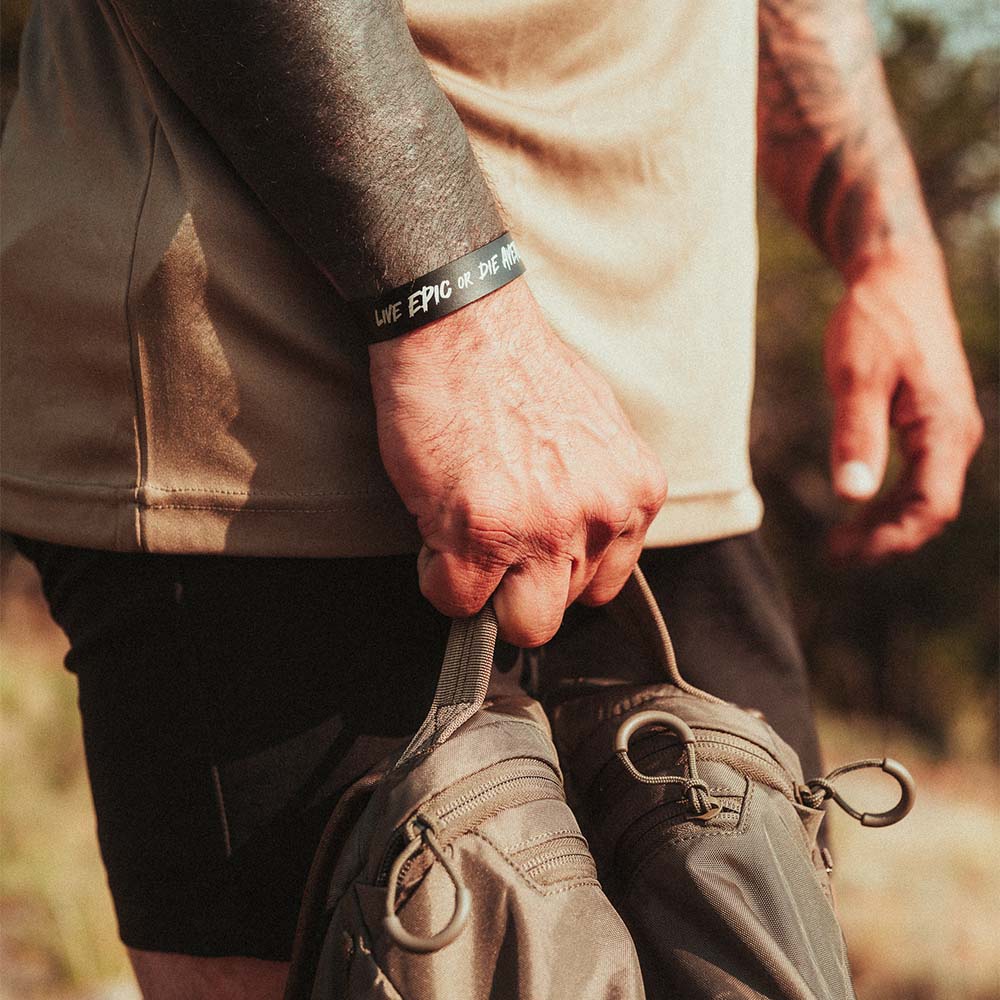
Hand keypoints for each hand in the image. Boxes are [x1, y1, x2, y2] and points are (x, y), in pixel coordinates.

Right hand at [368, 278, 667, 645]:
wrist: (458, 319)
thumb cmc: (514, 365)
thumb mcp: (593, 429)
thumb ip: (598, 490)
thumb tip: (580, 538)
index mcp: (636, 491)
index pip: (604, 582)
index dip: (554, 569)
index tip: (524, 544)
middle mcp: (601, 515)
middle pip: (564, 609)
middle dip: (521, 585)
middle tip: (491, 543)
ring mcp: (545, 528)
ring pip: (522, 624)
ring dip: (484, 591)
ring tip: (461, 537)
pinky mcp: (483, 532)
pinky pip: (456, 601)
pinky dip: (436, 576)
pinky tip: (434, 529)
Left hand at [824, 249, 982, 560]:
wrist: (896, 277)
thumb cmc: (876, 321)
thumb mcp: (856, 376)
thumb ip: (856, 435)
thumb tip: (852, 496)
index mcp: (944, 427)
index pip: (931, 506)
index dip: (892, 538)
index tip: (847, 552)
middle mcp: (955, 433)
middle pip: (929, 508)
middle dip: (885, 537)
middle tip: (834, 555)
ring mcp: (947, 428)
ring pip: (924, 495)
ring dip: (886, 522)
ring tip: (840, 542)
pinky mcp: (931, 421)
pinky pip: (918, 475)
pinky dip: (889, 498)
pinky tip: (856, 507)